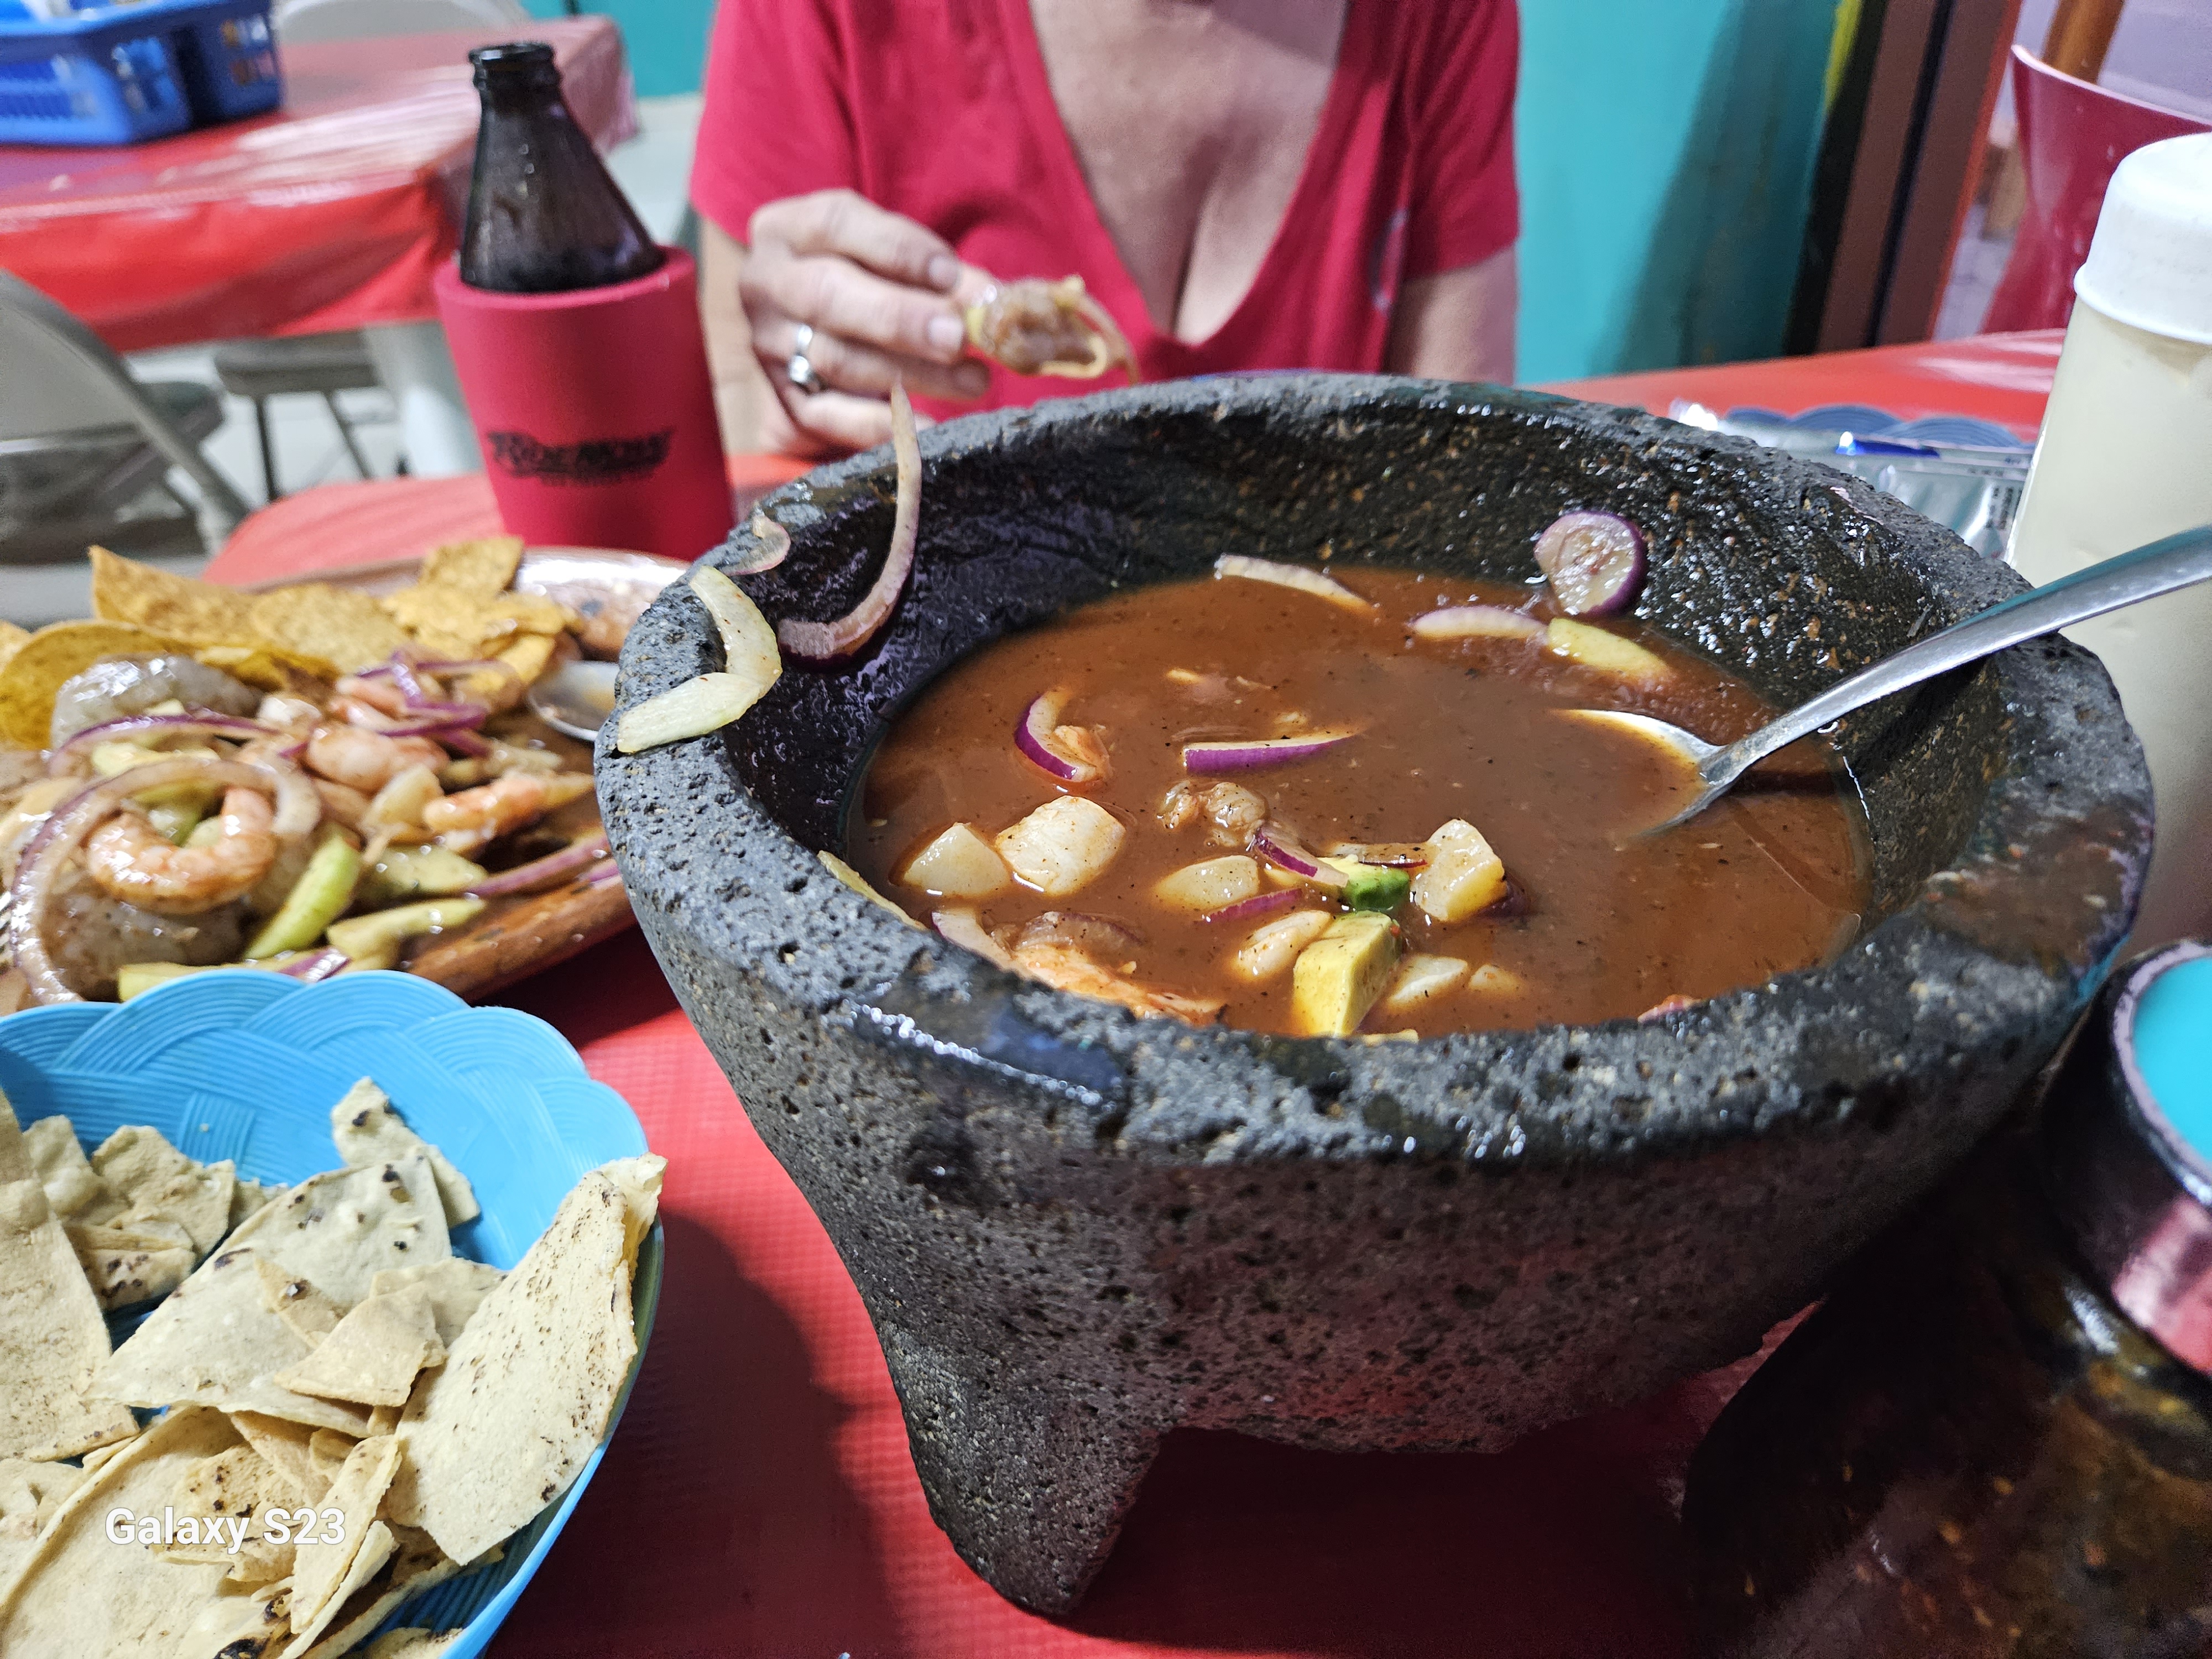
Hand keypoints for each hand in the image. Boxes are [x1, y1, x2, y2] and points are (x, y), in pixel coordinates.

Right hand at [740, 189, 993, 451]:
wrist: (805, 326)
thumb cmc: (862, 278)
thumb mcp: (890, 259)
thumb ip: (938, 275)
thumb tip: (989, 299)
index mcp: (788, 229)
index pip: (836, 224)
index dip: (897, 248)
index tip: (951, 275)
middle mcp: (768, 283)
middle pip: (828, 296)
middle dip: (900, 318)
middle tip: (959, 337)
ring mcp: (769, 343)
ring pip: (836, 359)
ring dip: (911, 373)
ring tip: (973, 379)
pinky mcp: (784, 399)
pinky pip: (828, 416)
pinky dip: (880, 425)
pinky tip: (928, 426)